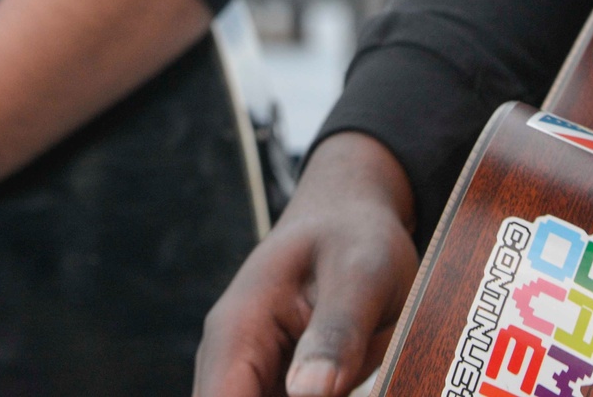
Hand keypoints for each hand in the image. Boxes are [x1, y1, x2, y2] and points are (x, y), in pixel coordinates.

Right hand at [195, 133, 419, 396]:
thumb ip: (336, 334)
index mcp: (237, 332)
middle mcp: (232, 361)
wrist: (350, 213)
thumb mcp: (360, 274)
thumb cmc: (354, 234)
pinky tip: (356, 375)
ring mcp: (254, 377)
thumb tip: (311, 394)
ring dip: (321, 396)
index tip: (324, 395)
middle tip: (344, 382)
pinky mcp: (280, 388)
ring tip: (351, 367)